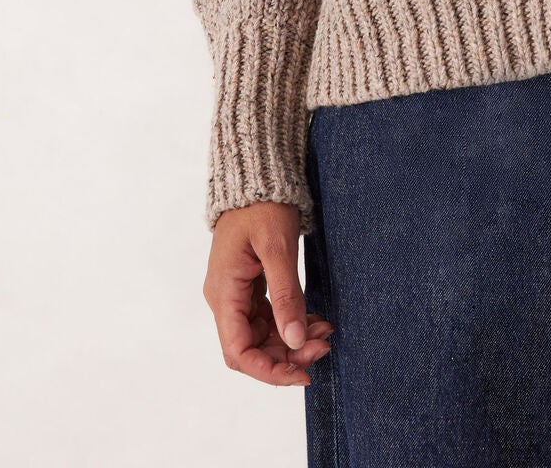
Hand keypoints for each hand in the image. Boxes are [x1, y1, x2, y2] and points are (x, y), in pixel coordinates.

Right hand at [203, 201, 334, 386]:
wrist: (258, 177)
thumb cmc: (262, 205)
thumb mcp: (277, 248)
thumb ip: (285, 295)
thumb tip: (296, 339)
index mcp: (224, 293)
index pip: (238, 352)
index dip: (269, 370)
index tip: (302, 373)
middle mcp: (225, 299)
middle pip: (251, 348)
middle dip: (288, 355)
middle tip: (324, 347)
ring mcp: (236, 293)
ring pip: (262, 336)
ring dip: (292, 340)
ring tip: (326, 333)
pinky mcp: (250, 286)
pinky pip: (268, 317)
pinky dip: (291, 322)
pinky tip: (316, 320)